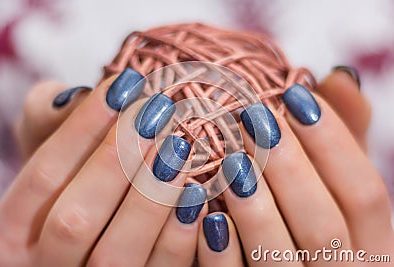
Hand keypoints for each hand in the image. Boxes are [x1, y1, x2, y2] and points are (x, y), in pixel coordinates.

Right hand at [0, 69, 206, 266]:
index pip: (44, 176)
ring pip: (115, 255)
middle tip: (156, 110)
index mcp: (12, 233)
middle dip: (118, 159)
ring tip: (180, 146)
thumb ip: (52, 122)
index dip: (85, 127)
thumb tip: (81, 97)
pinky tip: (197, 193)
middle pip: (75, 220)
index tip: (126, 84)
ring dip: (151, 197)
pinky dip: (179, 237)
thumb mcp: (51, 155)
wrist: (91, 238)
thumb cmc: (74, 186)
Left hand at [195, 67, 393, 265]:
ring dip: (253, 207)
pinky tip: (203, 210)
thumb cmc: (310, 217)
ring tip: (229, 158)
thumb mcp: (333, 184)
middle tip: (253, 117)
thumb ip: (341, 140)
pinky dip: (220, 252)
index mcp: (371, 243)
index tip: (294, 94)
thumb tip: (339, 77)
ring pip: (281, 259)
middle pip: (324, 226)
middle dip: (288, 167)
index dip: (334, 141)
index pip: (366, 194)